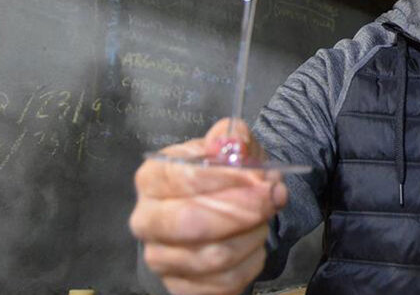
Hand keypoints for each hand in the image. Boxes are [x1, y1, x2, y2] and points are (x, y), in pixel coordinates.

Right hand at [130, 119, 287, 294]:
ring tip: (263, 218)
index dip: (229, 178)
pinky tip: (255, 243)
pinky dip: (252, 262)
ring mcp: (160, 258)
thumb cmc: (221, 176)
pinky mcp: (180, 286)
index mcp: (152, 178)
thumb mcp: (231, 148)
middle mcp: (147, 220)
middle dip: (243, 210)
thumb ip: (234, 139)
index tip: (260, 176)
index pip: (186, 179)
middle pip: (193, 223)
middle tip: (273, 197)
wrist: (216, 209)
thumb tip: (234, 144)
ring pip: (214, 256)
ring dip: (252, 235)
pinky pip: (225, 282)